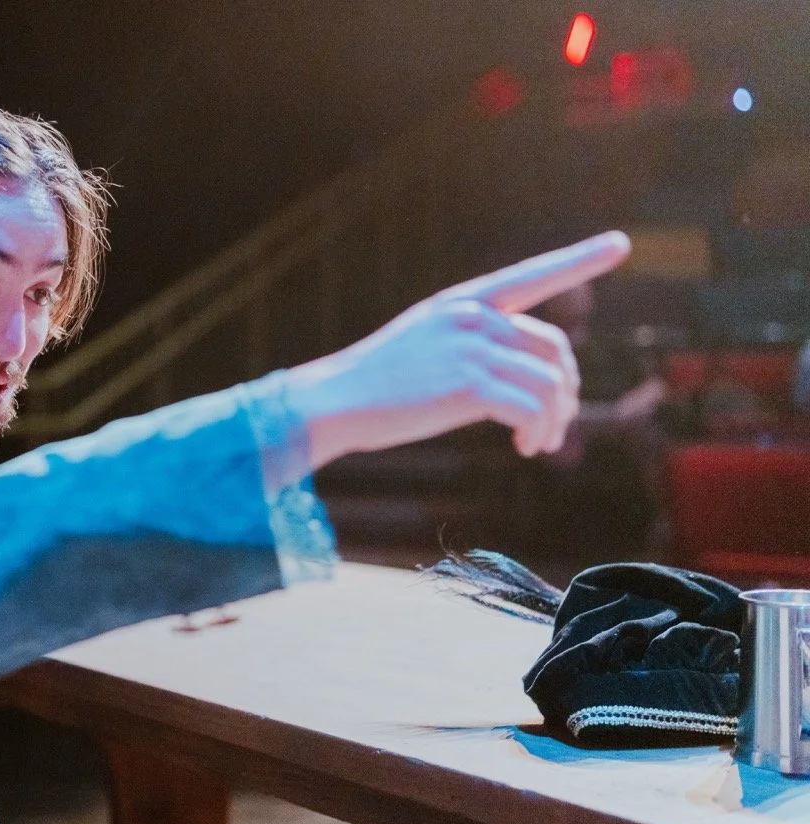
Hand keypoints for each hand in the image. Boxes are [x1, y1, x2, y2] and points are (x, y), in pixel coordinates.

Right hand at [285, 231, 630, 467]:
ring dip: (554, 420)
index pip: (531, 276)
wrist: (335, 402)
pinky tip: (524, 449)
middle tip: (551, 428)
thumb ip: (474, 344)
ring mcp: (470, 349)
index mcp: (462, 303)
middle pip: (553, 348)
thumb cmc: (378, 385)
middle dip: (563, 390)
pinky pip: (531, 409)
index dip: (579, 260)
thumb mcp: (426, 345)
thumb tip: (526, 376)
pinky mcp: (468, 386)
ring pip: (549, 382)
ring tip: (537, 445)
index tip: (620, 243)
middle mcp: (471, 318)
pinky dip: (538, 433)